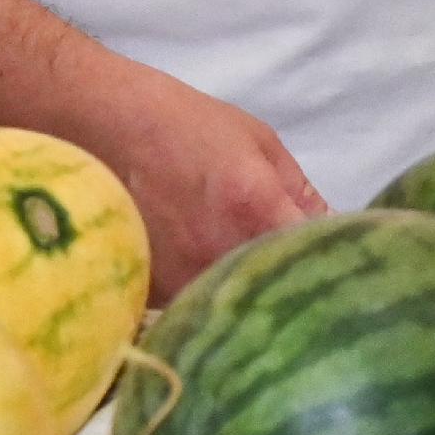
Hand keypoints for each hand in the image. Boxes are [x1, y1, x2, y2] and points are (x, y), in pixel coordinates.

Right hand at [80, 64, 329, 298]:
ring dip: (252, 296)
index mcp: (256, 210)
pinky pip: (196, 307)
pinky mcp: (148, 293)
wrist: (99, 128)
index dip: (329, 263)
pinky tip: (213, 282)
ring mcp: (180, 278)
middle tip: (298, 274)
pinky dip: (212, 300)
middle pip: (275, 290)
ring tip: (253, 279)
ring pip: (236, 304)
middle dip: (292, 284)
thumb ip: (300, 191)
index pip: (314, 258)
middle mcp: (219, 252)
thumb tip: (335, 229)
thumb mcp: (259, 143)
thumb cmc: (185, 126)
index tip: (334, 261)